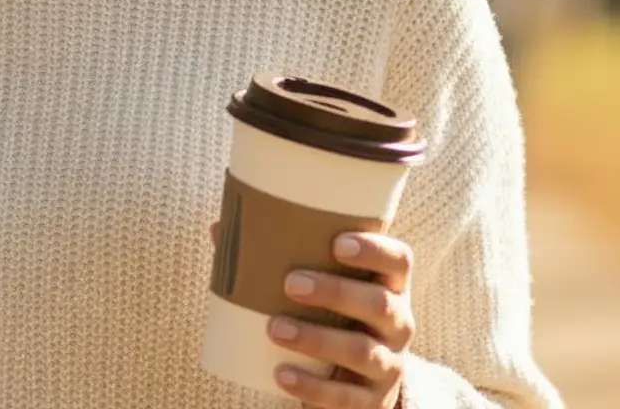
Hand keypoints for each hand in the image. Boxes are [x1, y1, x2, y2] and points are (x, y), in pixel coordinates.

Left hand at [267, 232, 413, 407]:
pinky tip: (282, 374)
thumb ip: (282, 256)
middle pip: (380, 304)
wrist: (354, 382)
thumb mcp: (321, 285)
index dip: (374, 249)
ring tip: (275, 328)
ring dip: (317, 339)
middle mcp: (398, 323)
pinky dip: (313, 387)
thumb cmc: (331, 314)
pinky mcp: (374, 402)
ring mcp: (390, 365)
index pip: (399, 260)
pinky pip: (348, 399)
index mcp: (389, 284)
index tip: (337, 242)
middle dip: (336, 292)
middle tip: (290, 283)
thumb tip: (220, 228)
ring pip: (363, 352)